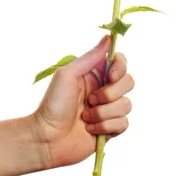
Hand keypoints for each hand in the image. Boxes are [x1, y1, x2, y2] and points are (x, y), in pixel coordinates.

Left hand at [32, 35, 134, 168]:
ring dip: (104, 113)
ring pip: (126, 105)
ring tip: (85, 117)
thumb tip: (108, 37)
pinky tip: (89, 129)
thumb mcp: (68, 74)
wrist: (47, 138)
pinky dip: (105, 126)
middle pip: (129, 83)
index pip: (120, 63)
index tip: (110, 76)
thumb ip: (90, 57)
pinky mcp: (110, 129)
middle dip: (111, 93)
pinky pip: (123, 124)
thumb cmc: (53, 104)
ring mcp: (108, 110)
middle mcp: (103, 90)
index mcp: (94, 75)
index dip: (120, 68)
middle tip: (91, 100)